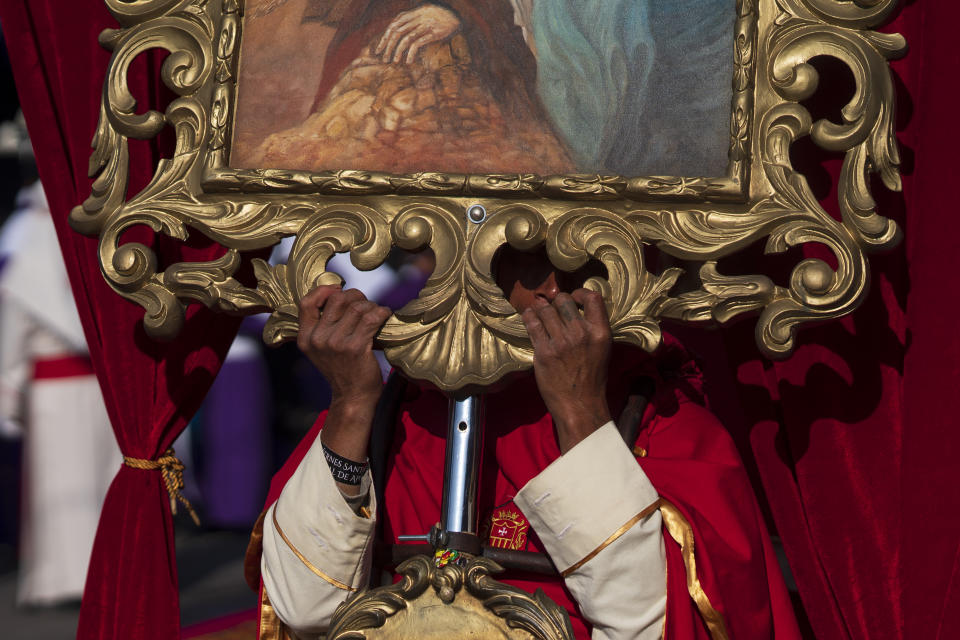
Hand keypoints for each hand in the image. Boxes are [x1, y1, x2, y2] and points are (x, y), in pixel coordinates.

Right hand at [297, 286, 391, 473]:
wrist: (353, 397)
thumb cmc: (342, 369)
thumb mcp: (322, 349)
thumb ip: (322, 325)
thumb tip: (336, 292)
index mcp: (305, 338)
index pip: (306, 302)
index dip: (324, 290)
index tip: (338, 289)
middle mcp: (318, 339)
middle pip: (337, 300)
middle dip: (355, 296)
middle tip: (365, 304)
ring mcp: (336, 344)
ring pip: (357, 307)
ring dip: (371, 305)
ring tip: (376, 312)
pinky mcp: (355, 348)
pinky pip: (371, 318)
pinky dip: (381, 312)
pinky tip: (385, 315)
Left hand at [375, 4, 460, 63]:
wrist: (457, 17)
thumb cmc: (438, 18)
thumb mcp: (422, 15)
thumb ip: (410, 21)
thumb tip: (396, 34)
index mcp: (413, 13)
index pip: (393, 25)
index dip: (384, 38)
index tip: (378, 50)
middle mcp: (417, 17)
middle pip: (397, 32)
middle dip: (388, 47)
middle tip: (384, 59)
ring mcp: (425, 25)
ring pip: (405, 38)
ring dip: (398, 51)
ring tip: (395, 62)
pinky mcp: (433, 33)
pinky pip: (418, 43)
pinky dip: (411, 53)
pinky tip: (408, 62)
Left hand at [522, 289, 612, 453]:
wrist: (579, 405)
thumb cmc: (591, 379)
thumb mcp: (602, 350)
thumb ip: (593, 329)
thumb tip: (577, 308)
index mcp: (601, 333)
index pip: (593, 297)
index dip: (580, 292)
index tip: (574, 297)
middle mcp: (581, 334)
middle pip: (564, 300)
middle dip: (556, 301)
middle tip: (553, 307)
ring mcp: (561, 342)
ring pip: (546, 310)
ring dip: (541, 308)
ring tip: (539, 310)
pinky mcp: (544, 352)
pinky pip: (533, 324)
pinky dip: (529, 317)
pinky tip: (529, 316)